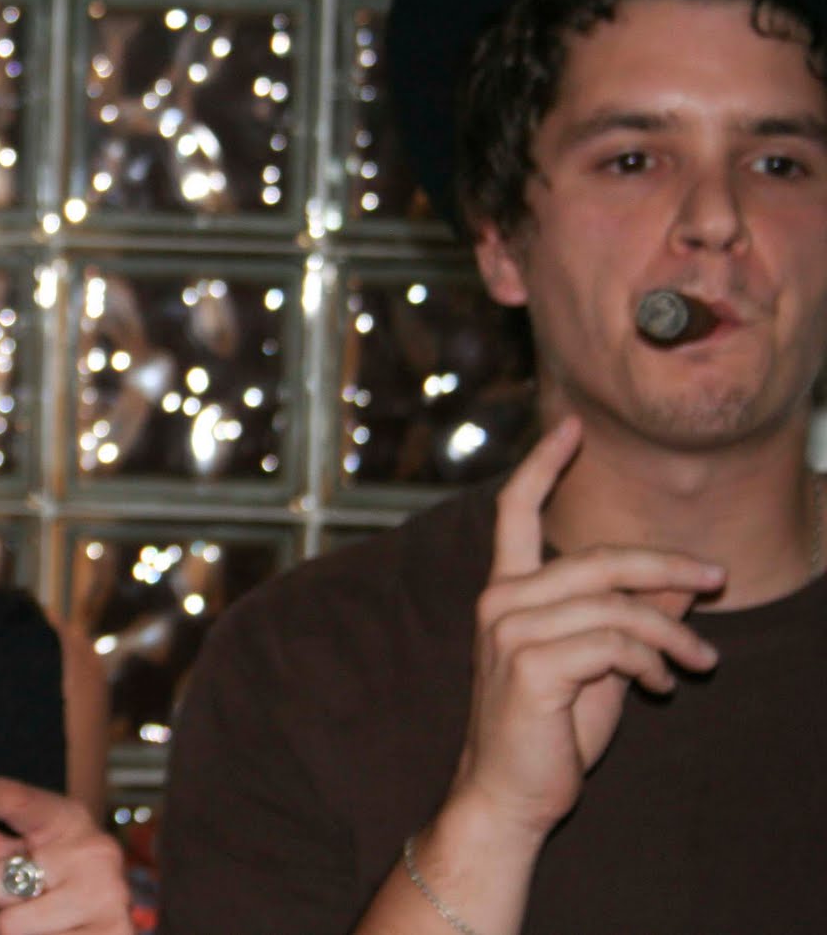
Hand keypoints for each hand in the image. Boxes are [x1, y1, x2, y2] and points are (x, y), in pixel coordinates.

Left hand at [0, 771, 130, 934]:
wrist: (98, 917)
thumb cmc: (44, 882)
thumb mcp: (7, 855)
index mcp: (67, 820)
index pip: (21, 803)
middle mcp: (94, 853)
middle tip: (21, 895)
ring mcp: (107, 898)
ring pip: (11, 927)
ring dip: (13, 930)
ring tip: (39, 921)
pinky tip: (53, 932)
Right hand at [451, 417, 725, 839]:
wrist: (512, 794)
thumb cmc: (551, 728)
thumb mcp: (600, 661)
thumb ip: (630, 612)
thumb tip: (682, 574)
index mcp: (507, 591)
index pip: (515, 512)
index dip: (543, 465)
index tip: (572, 426)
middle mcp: (500, 601)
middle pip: (597, 556)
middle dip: (667, 564)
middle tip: (719, 577)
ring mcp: (509, 631)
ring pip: (616, 603)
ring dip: (672, 631)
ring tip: (699, 662)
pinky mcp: (530, 665)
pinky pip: (613, 643)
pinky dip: (651, 661)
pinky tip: (660, 684)